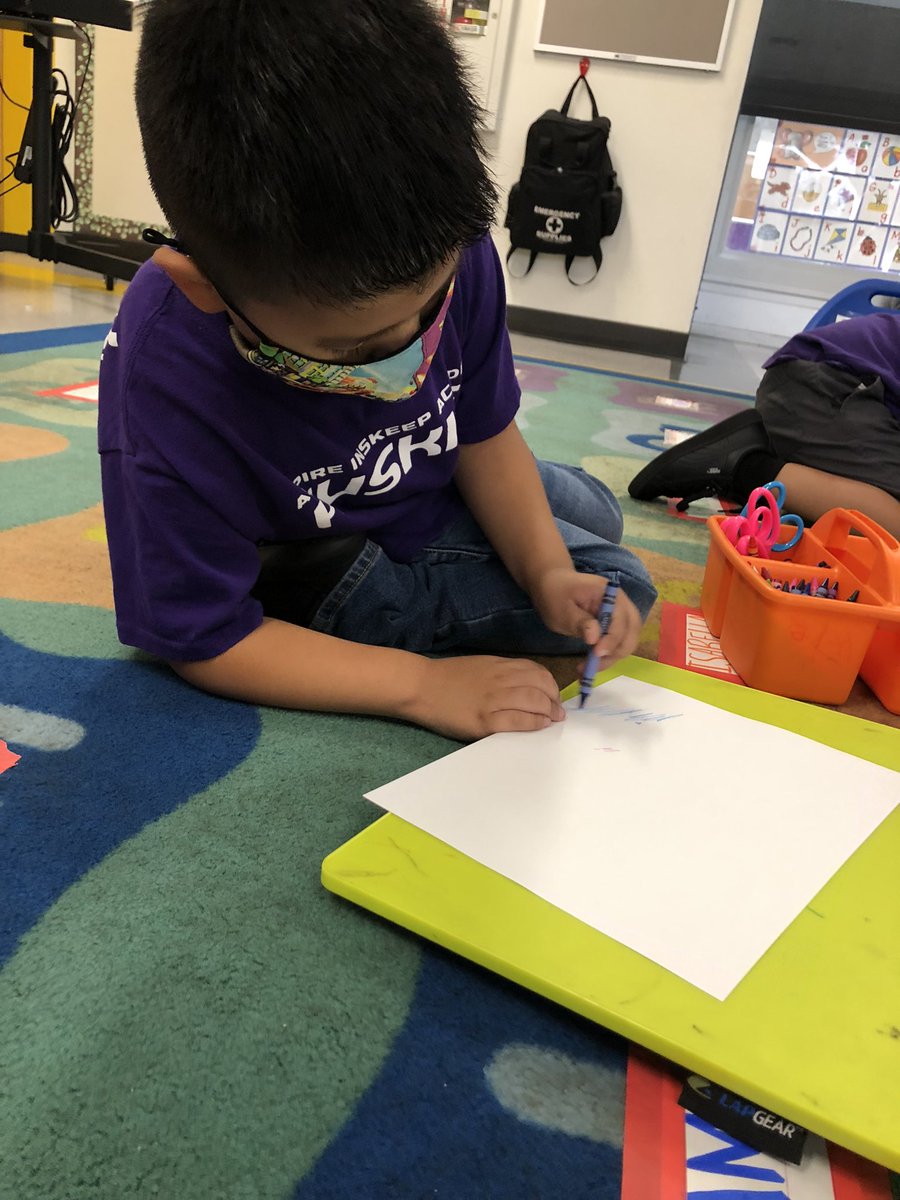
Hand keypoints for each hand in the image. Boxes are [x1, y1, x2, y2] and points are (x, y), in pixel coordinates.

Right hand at [408, 655, 565, 740]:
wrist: (421, 686)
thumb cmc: (447, 677)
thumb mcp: (480, 665)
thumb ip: (502, 672)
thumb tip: (526, 684)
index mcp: (499, 665)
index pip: (536, 671)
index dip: (550, 684)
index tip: (554, 695)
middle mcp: (500, 680)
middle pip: (540, 686)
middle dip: (554, 700)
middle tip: (557, 712)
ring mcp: (493, 700)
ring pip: (534, 702)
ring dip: (548, 712)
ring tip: (551, 720)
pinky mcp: (485, 721)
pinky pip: (519, 721)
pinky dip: (534, 723)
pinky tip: (539, 726)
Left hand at [531, 567, 642, 666]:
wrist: (553, 584)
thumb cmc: (555, 594)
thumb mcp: (561, 609)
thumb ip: (579, 622)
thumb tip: (595, 638)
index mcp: (609, 593)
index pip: (620, 619)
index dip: (611, 639)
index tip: (596, 654)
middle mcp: (621, 603)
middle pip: (631, 631)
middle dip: (616, 652)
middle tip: (593, 667)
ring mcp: (621, 613)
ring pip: (628, 639)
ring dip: (612, 657)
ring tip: (588, 668)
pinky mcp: (615, 624)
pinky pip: (619, 641)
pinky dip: (609, 654)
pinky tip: (592, 663)